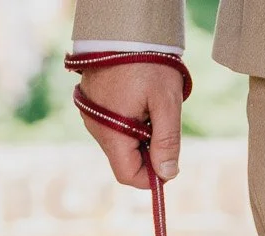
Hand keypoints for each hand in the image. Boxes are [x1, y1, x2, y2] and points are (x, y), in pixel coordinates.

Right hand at [79, 63, 186, 187]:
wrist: (122, 28)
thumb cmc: (147, 64)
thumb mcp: (166, 104)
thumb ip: (167, 142)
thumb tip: (168, 174)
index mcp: (111, 131)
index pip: (128, 175)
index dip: (151, 177)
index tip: (171, 164)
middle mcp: (96, 128)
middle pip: (125, 160)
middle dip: (149, 154)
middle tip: (165, 127)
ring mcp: (93, 116)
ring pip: (122, 144)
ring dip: (142, 137)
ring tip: (153, 108)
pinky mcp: (95, 105)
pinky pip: (116, 126)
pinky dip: (133, 123)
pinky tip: (143, 101)